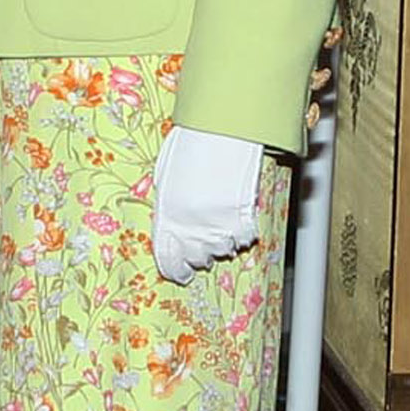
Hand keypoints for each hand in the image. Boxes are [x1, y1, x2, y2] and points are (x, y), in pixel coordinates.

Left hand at [150, 125, 263, 284]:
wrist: (219, 138)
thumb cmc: (189, 150)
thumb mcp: (165, 179)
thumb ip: (167, 205)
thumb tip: (168, 216)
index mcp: (167, 219)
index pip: (169, 259)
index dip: (175, 268)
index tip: (179, 272)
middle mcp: (190, 229)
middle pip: (196, 257)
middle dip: (196, 252)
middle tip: (200, 242)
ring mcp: (217, 227)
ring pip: (220, 250)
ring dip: (219, 243)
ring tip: (219, 227)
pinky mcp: (242, 222)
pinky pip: (244, 238)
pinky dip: (242, 233)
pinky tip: (238, 221)